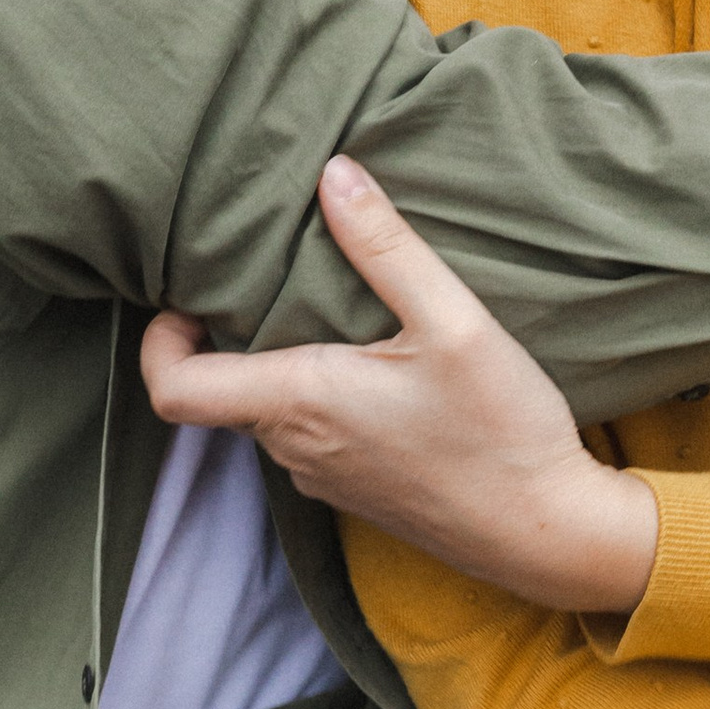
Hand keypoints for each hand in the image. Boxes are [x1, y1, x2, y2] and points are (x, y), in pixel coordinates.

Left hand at [140, 159, 662, 612]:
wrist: (549, 534)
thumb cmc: (502, 430)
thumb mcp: (454, 321)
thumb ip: (386, 247)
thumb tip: (334, 174)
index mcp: (301, 402)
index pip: (176, 390)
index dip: (160, 343)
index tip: (183, 300)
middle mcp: (296, 449)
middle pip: (224, 393)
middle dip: (232, 336)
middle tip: (270, 278)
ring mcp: (324, 479)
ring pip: (270, 414)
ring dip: (283, 366)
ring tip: (332, 313)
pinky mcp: (357, 493)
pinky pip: (309, 437)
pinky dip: (320, 398)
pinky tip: (378, 369)